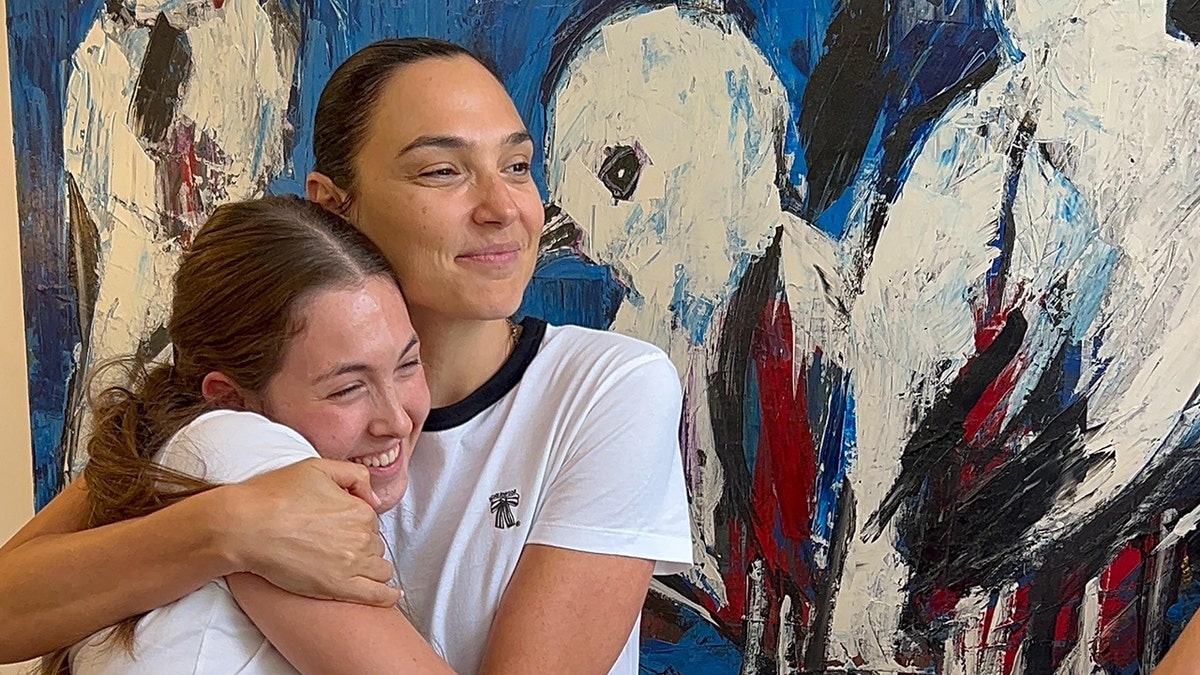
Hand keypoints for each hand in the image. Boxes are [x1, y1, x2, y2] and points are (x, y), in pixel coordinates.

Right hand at [217, 458, 399, 606]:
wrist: (246, 527)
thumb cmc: (275, 495)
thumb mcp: (318, 467)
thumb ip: (354, 476)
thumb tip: (372, 499)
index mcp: (359, 509)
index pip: (370, 519)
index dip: (355, 520)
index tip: (338, 524)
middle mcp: (361, 537)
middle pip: (374, 543)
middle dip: (361, 544)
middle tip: (335, 544)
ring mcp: (351, 565)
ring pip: (378, 568)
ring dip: (371, 566)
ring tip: (355, 567)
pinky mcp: (338, 588)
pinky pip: (376, 595)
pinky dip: (387, 595)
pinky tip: (392, 596)